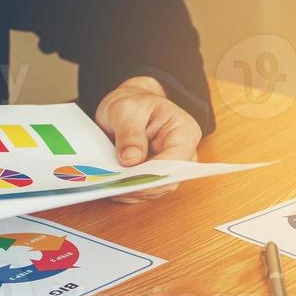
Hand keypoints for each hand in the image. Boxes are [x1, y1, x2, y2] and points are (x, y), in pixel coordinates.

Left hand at [94, 76, 202, 203]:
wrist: (128, 105)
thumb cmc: (132, 103)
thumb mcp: (126, 110)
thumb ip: (130, 133)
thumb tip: (132, 160)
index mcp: (184, 131)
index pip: (176, 160)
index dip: (155, 173)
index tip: (131, 178)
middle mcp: (183, 152)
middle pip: (169, 180)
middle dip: (142, 185)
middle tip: (117, 185)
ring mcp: (171, 166)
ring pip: (157, 189)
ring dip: (134, 191)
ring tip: (112, 186)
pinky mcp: (157, 176)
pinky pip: (146, 191)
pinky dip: (130, 193)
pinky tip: (114, 187)